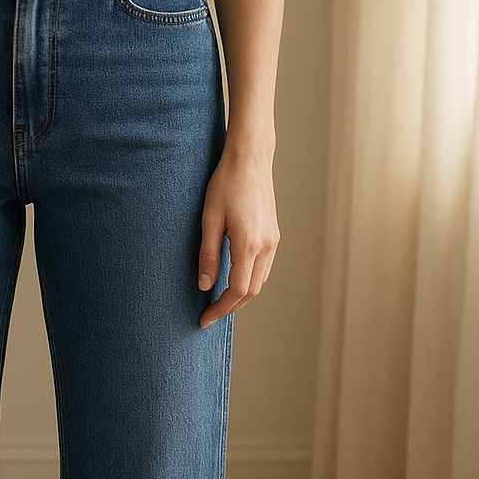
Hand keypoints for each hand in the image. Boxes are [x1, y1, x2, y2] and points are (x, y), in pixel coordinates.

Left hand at [197, 142, 279, 327]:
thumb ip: (207, 256)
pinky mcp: (273, 235)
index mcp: (249, 244)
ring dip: (241, 297)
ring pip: (260, 282)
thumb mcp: (208, 220)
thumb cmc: (226, 184)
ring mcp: (273, 241)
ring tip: (219, 304)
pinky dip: (250, 282)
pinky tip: (234, 283)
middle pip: (251, 292)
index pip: (238, 291)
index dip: (220, 309)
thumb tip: (204, 286)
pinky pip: (264, 268)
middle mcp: (266, 246)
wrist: (251, 158)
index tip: (204, 319)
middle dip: (230, 308)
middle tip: (209, 316)